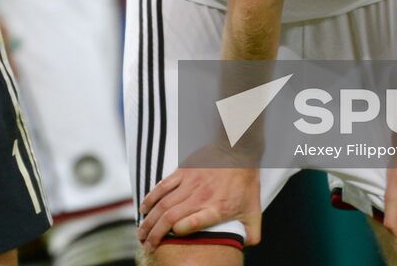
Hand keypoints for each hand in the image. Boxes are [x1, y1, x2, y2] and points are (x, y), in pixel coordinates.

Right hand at [137, 165, 259, 250]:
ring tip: (141, 233)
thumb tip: (247, 246)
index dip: (178, 233)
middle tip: (146, 245)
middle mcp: (200, 198)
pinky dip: (150, 198)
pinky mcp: (183, 172)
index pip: (191, 224)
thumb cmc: (246, 182)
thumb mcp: (255, 209)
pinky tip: (143, 209)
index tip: (170, 239)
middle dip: (154, 234)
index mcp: (216, 209)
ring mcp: (189, 184)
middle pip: (170, 217)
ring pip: (163, 204)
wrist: (238, 150)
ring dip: (149, 220)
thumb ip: (252, 231)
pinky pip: (162, 187)